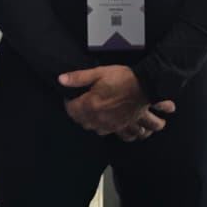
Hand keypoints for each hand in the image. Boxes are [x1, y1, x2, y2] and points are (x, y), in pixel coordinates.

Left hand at [58, 65, 173, 135]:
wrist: (145, 86)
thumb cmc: (122, 78)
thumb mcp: (99, 72)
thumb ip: (79, 78)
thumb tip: (61, 80)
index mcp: (90, 105)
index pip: (71, 109)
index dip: (68, 102)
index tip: (70, 96)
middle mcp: (98, 118)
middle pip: (80, 121)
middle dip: (77, 113)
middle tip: (78, 102)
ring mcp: (110, 125)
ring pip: (93, 128)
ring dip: (89, 121)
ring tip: (90, 112)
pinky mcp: (120, 127)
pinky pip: (108, 134)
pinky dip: (103, 129)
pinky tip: (104, 123)